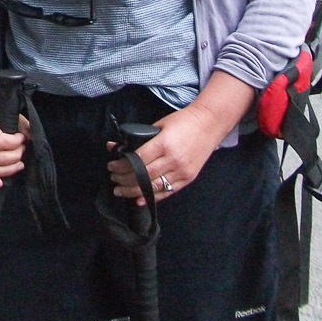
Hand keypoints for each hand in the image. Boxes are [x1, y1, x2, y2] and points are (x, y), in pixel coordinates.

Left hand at [107, 76, 251, 202]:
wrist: (209, 124)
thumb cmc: (182, 121)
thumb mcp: (159, 125)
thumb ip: (139, 137)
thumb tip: (116, 146)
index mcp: (164, 144)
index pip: (138, 160)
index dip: (122, 166)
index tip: (111, 167)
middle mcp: (173, 160)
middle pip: (144, 176)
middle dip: (125, 180)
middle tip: (113, 179)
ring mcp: (182, 171)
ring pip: (154, 187)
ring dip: (134, 191)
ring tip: (120, 190)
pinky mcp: (188, 178)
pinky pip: (168, 191)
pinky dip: (152, 197)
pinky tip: (139, 199)